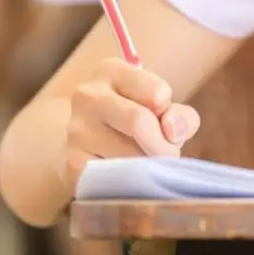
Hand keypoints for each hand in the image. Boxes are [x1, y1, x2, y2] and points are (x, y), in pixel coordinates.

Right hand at [61, 57, 200, 254]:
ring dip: (148, 169)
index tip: (161, 122)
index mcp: (110, 70)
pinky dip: (130, 184)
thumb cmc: (134, 123)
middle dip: (163, 146)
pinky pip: (114, 179)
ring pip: (128, 155)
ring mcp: (76, 130)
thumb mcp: (162, 110)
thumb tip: (172, 131)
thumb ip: (181, 117)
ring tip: (142, 165)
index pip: (157, 93)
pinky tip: (125, 177)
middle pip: (139, 122)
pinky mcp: (72, 163)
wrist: (88, 144)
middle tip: (164, 156)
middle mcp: (87, 94)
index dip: (168, 114)